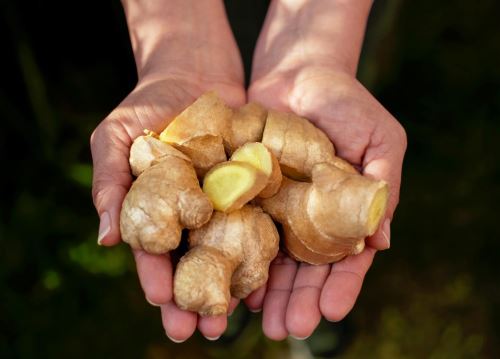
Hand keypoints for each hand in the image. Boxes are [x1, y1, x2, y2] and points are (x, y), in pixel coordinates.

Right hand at [90, 0, 244, 341]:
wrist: (193, 72)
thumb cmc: (147, 103)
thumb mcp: (116, 137)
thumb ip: (110, 184)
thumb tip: (105, 240)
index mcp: (156, 209)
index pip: (153, 251)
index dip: (156, 277)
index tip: (163, 303)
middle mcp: (191, 213)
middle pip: (194, 261)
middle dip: (198, 296)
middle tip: (207, 329)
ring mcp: (224, 203)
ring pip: (229, 251)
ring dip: (233, 284)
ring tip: (240, 316)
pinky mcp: (253, 188)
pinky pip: (259, 221)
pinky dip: (263, 249)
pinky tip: (269, 278)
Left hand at [244, 0, 406, 339]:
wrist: (298, 74)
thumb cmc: (347, 103)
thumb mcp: (380, 139)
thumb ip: (383, 185)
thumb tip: (381, 240)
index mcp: (343, 212)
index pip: (346, 259)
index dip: (340, 286)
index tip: (332, 312)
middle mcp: (309, 218)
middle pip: (305, 269)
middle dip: (299, 300)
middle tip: (288, 329)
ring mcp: (277, 208)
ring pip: (272, 258)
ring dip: (267, 291)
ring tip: (260, 322)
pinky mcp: (246, 192)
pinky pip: (241, 229)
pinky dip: (238, 256)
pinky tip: (233, 282)